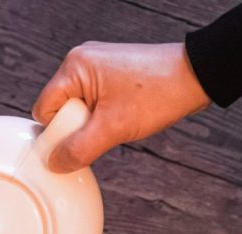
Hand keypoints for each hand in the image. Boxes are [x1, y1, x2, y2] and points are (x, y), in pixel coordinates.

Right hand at [32, 41, 209, 172]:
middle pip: (59, 111)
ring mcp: (96, 67)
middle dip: (77, 128)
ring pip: (76, 110)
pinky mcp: (109, 75)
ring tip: (117, 122)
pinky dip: (102, 117)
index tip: (81, 141)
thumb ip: (78, 149)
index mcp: (74, 67)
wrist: (197, 77)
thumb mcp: (113, 129)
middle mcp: (81, 62)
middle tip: (105, 129)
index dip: (58, 133)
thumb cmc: (159, 92)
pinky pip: (92, 104)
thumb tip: (55, 164)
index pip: (44, 111)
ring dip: (92, 125)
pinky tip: (121, 117)